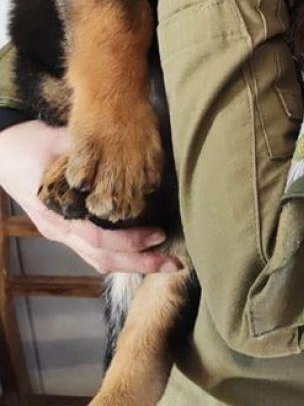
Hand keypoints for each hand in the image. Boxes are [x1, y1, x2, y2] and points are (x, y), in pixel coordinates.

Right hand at [0, 121, 179, 274]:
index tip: (158, 234)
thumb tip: (121, 149)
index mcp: (57, 213)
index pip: (99, 239)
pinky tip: (139, 251)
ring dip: (132, 264)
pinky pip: (92, 251)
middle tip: (174, 262)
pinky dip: (117, 255)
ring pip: (98, 261)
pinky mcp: (62, 228)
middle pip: (103, 259)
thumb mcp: (55, 141)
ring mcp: (59, 232)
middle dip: (140, 263)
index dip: (130, 241)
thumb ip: (85, 150)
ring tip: (163, 261)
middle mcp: (59, 230)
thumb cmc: (27, 144)